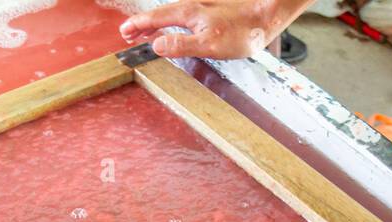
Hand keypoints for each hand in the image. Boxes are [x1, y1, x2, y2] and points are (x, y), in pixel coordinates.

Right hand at [120, 0, 293, 59]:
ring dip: (156, 23)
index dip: (138, 26)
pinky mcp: (211, 11)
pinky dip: (171, 22)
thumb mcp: (209, 45)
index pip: (155, 18)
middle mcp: (192, 5)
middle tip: (128, 34)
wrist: (266, 16)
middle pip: (160, 14)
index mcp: (187, 13)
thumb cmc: (241, 32)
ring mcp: (201, 7)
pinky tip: (174, 28)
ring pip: (171, 13)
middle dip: (143, 24)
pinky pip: (182, 15)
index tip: (125, 32)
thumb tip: (157, 46)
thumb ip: (181, 45)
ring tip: (145, 32)